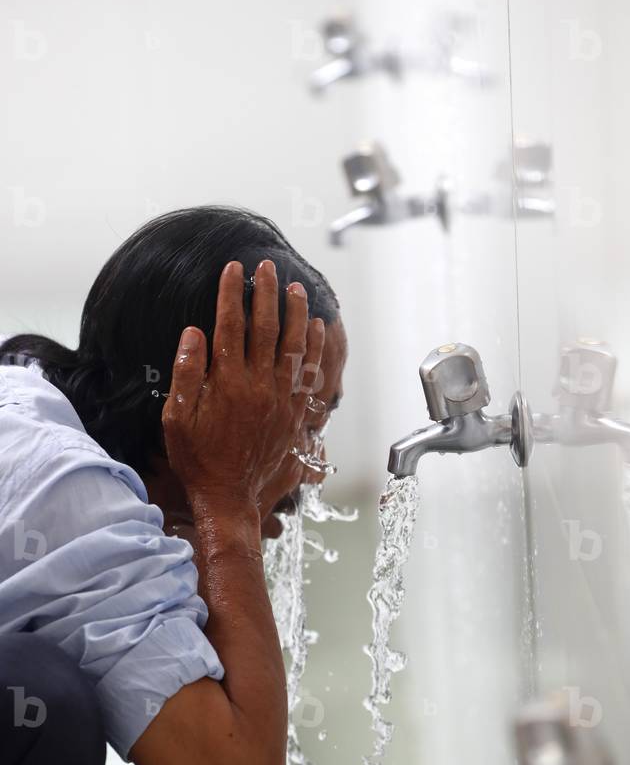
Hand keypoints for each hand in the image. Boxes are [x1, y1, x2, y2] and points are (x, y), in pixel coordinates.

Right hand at [162, 259, 324, 510]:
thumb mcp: (176, 418)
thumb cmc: (198, 459)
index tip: (232, 269)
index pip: (230, 326)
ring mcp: (280, 400)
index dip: (230, 294)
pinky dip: (315, 348)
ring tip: (297, 288)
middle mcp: (258, 387)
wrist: (229, 497)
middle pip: (265, 328)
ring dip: (296, 314)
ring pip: (293, 347)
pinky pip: (309, 374)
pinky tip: (317, 328)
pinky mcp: (294, 414)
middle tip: (267, 268)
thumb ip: (186, 373)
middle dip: (266, 293)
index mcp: (227, 383)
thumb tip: (194, 332)